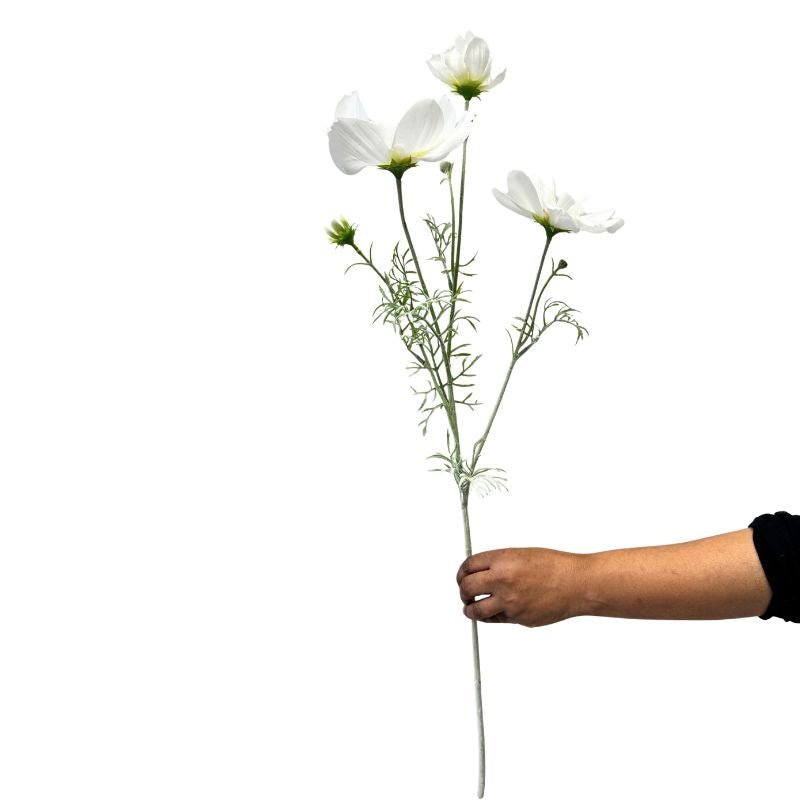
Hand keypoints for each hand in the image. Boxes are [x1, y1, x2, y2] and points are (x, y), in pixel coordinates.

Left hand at [456, 547, 586, 626]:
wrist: (577, 584)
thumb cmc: (556, 567)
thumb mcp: (521, 555)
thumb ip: (499, 563)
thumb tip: (481, 572)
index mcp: (503, 560)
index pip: (468, 566)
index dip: (462, 572)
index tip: (462, 576)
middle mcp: (503, 580)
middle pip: (467, 587)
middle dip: (463, 591)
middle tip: (464, 592)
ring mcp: (510, 601)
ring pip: (476, 610)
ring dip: (470, 609)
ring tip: (470, 607)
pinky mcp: (518, 618)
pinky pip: (496, 619)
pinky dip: (492, 617)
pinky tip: (493, 612)